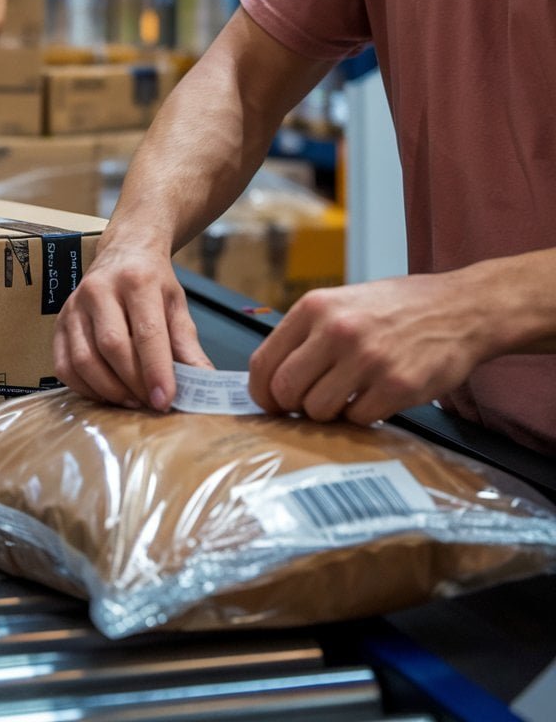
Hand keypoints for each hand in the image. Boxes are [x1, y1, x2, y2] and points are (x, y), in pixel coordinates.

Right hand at [53, 238, 212, 410]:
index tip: (164, 400)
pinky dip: (84, 388)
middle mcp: (100, 289)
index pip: (147, 332)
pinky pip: (64, 365)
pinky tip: (105, 393)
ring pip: (84, 359)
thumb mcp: (176, 305)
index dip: (156, 370)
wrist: (123, 251)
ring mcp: (74, 306)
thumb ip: (187, 346)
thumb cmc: (152, 280)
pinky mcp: (58, 322)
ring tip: (131, 401)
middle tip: (150, 403)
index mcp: (136, 280)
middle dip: (133, 383)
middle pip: (112, 347)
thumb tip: (203, 383)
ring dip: (109, 390)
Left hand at [248, 272, 487, 424]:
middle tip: (307, 406)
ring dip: (329, 413)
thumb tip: (273, 376)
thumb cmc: (398, 308)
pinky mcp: (397, 386)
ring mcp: (367, 359)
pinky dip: (362, 416)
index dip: (261, 392)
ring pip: (318, 410)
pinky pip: (358, 419)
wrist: (462, 308)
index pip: (264, 362)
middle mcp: (337, 330)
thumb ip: (307, 335)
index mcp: (314, 307)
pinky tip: (374, 397)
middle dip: (292, 406)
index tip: (269, 402)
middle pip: (286, 391)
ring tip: (347, 396)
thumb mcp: (341, 303)